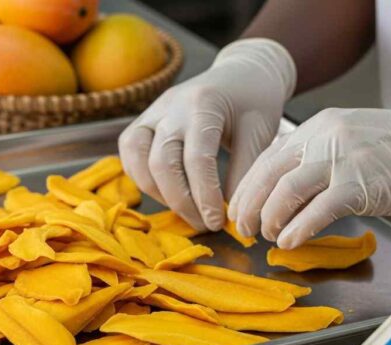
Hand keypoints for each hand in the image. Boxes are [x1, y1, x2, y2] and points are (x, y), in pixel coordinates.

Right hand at [118, 38, 295, 231]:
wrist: (239, 74)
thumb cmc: (254, 104)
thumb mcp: (261, 133)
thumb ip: (244, 172)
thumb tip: (231, 214)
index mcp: (204, 104)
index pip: (197, 159)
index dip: (205, 196)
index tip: (218, 222)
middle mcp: (171, 106)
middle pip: (162, 163)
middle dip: (182, 202)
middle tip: (205, 225)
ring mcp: (152, 112)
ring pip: (138, 159)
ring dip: (159, 195)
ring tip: (188, 213)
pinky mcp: (143, 121)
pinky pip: (130, 155)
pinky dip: (143, 180)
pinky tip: (168, 196)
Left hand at [229, 105, 390, 247]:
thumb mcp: (350, 141)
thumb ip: (318, 159)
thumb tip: (287, 191)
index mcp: (318, 127)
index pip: (268, 157)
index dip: (248, 187)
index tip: (240, 209)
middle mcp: (324, 138)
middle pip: (269, 174)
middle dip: (249, 205)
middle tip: (243, 229)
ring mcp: (342, 159)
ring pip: (286, 191)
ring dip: (270, 218)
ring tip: (267, 236)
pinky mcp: (360, 185)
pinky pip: (317, 211)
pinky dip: (297, 229)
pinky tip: (289, 242)